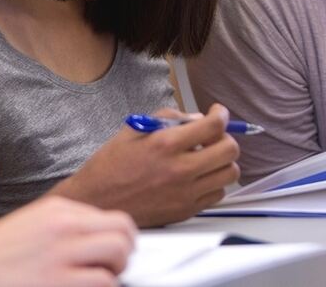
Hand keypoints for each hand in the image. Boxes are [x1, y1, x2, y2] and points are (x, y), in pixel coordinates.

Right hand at [0, 197, 135, 286]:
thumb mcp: (33, 224)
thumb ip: (68, 226)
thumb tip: (101, 238)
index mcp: (59, 210)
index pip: (114, 218)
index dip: (120, 240)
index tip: (114, 254)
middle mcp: (64, 227)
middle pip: (123, 233)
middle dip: (125, 254)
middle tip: (112, 269)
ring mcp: (61, 255)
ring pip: (117, 257)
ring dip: (115, 274)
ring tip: (98, 281)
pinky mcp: (58, 283)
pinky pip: (102, 284)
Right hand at [53, 104, 240, 226]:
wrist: (96, 201)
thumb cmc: (112, 164)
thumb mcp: (135, 128)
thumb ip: (170, 118)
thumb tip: (198, 118)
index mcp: (166, 144)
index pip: (214, 126)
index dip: (222, 115)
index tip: (218, 113)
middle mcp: (179, 170)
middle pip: (229, 150)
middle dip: (226, 137)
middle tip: (214, 135)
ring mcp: (184, 193)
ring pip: (229, 174)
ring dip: (222, 161)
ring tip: (207, 157)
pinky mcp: (185, 211)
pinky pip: (217, 194)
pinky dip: (214, 182)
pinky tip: (198, 176)